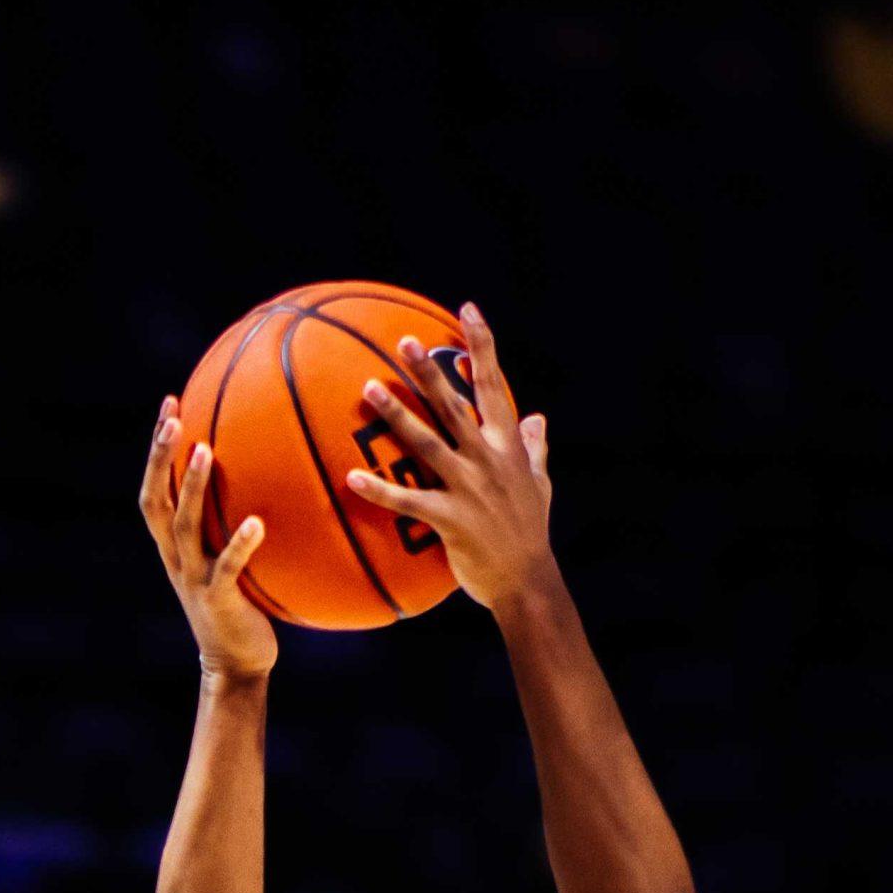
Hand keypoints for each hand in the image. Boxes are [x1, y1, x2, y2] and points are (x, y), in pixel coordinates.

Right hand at [139, 397, 279, 681]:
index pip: (155, 487)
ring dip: (193, 486)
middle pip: (156, 499)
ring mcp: (194, 578)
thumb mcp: (231, 563)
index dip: (157, 449)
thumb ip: (234, 527)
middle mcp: (176, 557)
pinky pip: (228, 566)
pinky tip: (257, 522)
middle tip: (174, 415)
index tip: (170, 404)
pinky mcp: (219, 600)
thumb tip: (270, 483)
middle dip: (161, 456)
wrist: (235, 665)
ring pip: (184, 525)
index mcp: (173, 546)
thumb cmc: (240, 609)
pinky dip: (240, 544)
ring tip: (205, 450)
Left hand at [345, 303, 553, 611]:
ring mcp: (468, 489)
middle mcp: (487, 461)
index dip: (482, 346)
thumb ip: (535, 448)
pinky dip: (380, 491)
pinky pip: (409, 501)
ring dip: (396, 416)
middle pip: (454, 407)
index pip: (493, 386)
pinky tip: (352, 478)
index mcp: (507, 447)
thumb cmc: (530, 533)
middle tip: (403, 342)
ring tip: (368, 389)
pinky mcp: (450, 521)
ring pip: (427, 444)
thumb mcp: (540, 484)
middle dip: (428, 373)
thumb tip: (539, 418)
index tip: (468, 310)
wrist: (527, 583)